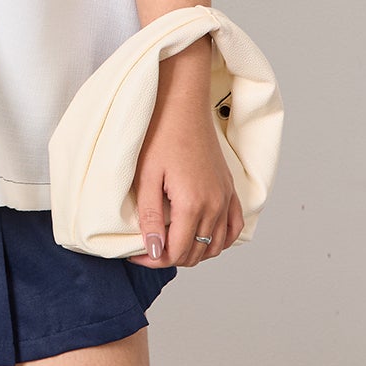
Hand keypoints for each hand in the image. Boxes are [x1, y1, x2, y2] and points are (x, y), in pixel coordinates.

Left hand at [128, 40, 243, 268]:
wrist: (183, 105)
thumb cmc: (160, 135)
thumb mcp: (145, 176)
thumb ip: (150, 217)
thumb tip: (155, 251)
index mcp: (192, 205)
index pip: (175, 252)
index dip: (152, 259)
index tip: (133, 254)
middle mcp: (215, 207)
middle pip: (195, 253)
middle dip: (169, 257)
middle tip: (145, 249)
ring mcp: (226, 199)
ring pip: (214, 246)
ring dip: (192, 252)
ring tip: (167, 243)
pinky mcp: (230, 190)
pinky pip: (233, 229)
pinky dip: (218, 241)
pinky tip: (201, 237)